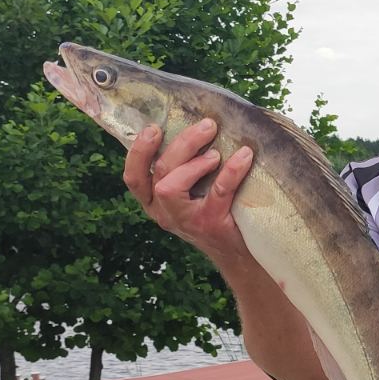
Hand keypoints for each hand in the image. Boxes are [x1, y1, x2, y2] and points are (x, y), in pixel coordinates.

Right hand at [124, 119, 255, 268]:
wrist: (239, 255)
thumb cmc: (216, 212)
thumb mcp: (192, 193)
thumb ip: (184, 167)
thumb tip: (196, 124)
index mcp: (154, 202)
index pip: (133, 177)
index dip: (138, 152)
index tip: (154, 128)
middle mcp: (163, 212)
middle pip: (159, 172)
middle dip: (181, 144)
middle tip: (207, 125)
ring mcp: (184, 221)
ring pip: (170, 186)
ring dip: (194, 163)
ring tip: (217, 153)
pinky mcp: (209, 225)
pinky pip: (217, 193)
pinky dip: (231, 171)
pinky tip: (244, 156)